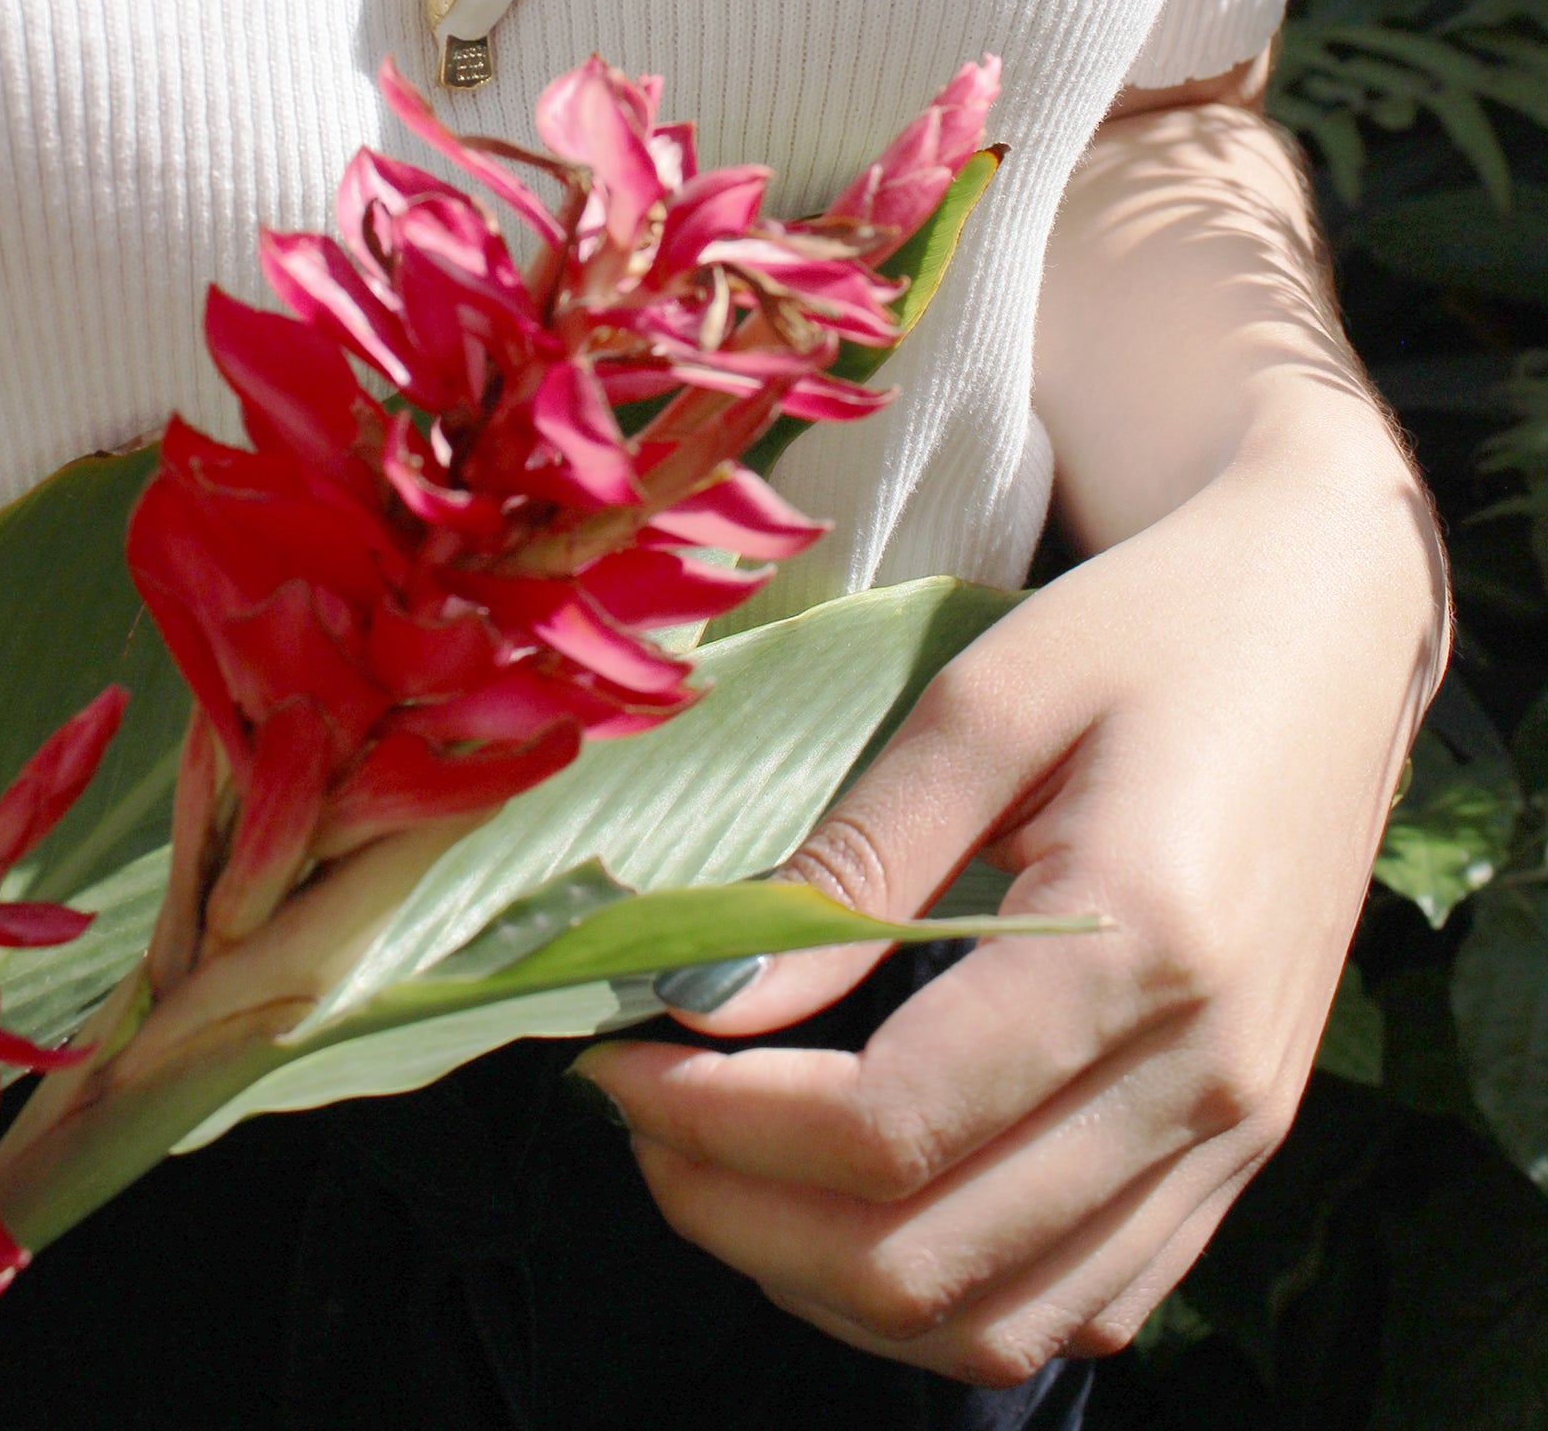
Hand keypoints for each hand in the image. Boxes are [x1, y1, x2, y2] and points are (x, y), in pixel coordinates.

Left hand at [574, 418, 1442, 1384]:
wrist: (1330, 623)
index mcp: (1145, 945)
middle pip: (928, 1256)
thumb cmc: (1154, 628)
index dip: (720, 1121)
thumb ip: (854, 861)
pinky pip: (1081, 1299)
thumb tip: (709, 999)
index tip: (614, 1053)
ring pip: (1000, 1321)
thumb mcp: (986, 700)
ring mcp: (1235, 1132)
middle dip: (739, 1212)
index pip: (890, 1127)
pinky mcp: (1239, 1148)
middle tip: (634, 1112)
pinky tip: (851, 1203)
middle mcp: (1205, 1080)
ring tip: (719, 1165)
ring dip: (825, 1281)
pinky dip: (941, 1293)